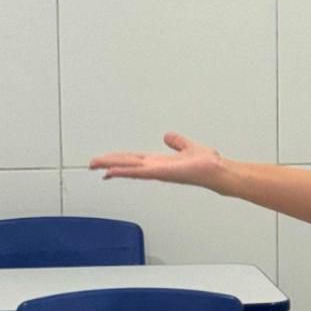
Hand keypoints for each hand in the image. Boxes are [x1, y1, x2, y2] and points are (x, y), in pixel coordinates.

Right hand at [89, 132, 224, 189]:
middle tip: (91, 164)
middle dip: (109, 163)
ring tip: (95, 165)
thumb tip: (168, 137)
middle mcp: (156, 168)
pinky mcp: (162, 173)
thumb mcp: (189, 148)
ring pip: (129, 168)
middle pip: (127, 164)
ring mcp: (158, 172)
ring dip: (111, 166)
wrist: (219, 172)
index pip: (134, 160)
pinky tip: (112, 171)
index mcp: (160, 162)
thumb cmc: (208, 165)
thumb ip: (178, 143)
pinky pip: (139, 172)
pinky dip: (125, 172)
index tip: (105, 161)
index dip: (119, 160)